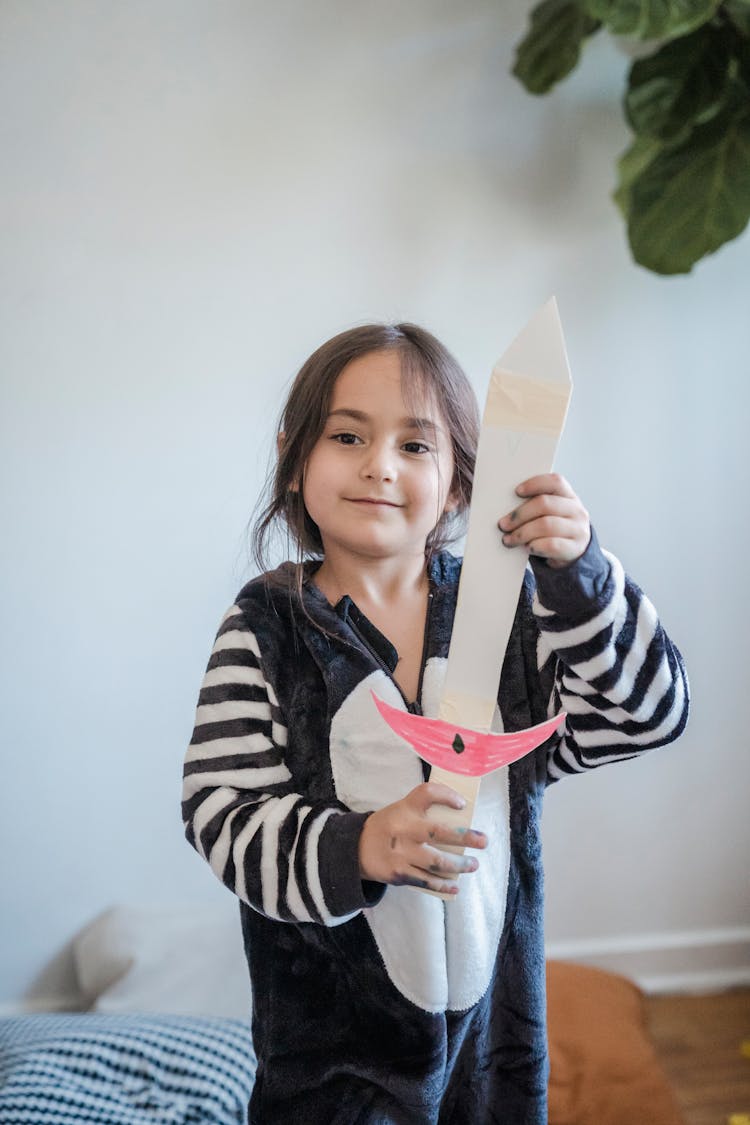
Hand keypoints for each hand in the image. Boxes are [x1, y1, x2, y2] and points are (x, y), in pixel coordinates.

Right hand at [358, 782, 487, 894]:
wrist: (356, 849)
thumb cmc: (388, 827)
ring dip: (459, 865)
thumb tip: (461, 817)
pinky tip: (455, 886)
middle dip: (466, 837)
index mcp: (404, 808)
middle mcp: (403, 829)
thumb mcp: (400, 810)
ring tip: (473, 864)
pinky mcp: (399, 874)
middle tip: (483, 841)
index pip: (427, 793)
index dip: (447, 795)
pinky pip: (426, 881)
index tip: (462, 804)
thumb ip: (423, 810)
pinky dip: (443, 885)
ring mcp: (401, 853)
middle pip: (439, 832)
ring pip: (437, 862)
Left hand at [498, 473, 589, 567]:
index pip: (555, 482)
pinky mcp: (575, 548)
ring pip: (546, 525)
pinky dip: (535, 546)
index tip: (516, 491)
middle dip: (520, 514)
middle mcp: (576, 510)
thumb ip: (534, 506)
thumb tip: (505, 508)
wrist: (573, 553)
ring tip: (508, 540)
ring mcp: (578, 529)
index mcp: (568, 496)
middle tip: (503, 524)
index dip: (535, 484)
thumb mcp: (548, 514)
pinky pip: (552, 545)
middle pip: (545, 504)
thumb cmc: (552, 529)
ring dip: (522, 533)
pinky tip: (527, 548)